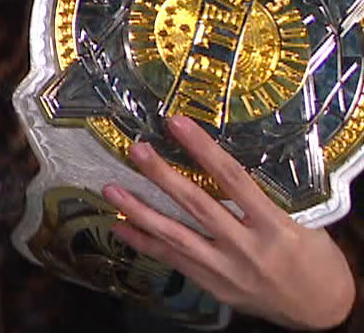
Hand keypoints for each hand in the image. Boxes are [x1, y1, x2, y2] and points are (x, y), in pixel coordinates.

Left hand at [106, 114, 355, 329]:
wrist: (322, 308)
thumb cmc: (315, 258)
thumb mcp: (303, 223)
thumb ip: (264, 199)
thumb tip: (219, 162)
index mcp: (274, 226)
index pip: (233, 179)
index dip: (203, 149)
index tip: (177, 124)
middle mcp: (247, 248)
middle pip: (197, 205)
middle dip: (163, 176)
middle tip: (136, 149)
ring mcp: (227, 269)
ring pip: (176, 236)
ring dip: (140, 211)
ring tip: (111, 189)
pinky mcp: (214, 286)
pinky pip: (173, 261)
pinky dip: (145, 243)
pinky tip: (120, 226)